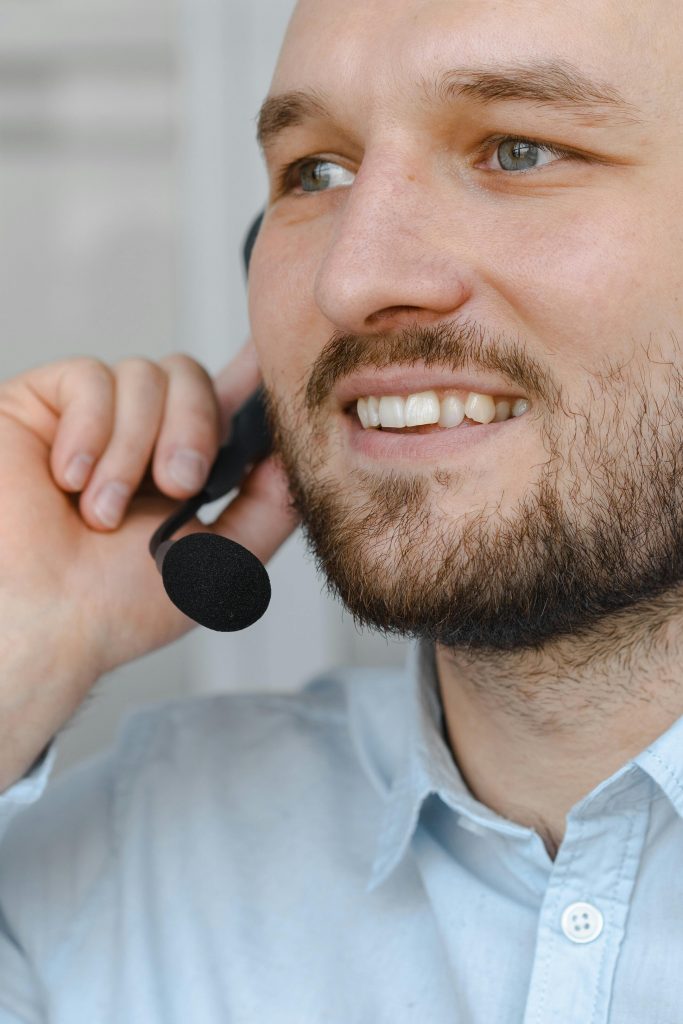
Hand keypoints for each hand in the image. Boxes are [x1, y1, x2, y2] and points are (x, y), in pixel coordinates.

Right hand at [0, 342, 298, 788]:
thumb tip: (292, 455)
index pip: (221, 397)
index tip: (277, 347)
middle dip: (194, 428)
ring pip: (142, 374)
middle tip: (177, 486)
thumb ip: (267, 509)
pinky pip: (88, 377)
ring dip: (133, 450)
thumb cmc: (117, 606)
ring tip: (103, 512)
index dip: (251, 367)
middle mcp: (136, 433)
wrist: (46, 618)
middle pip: (189, 373)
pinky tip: (68, 479)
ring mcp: (89, 417)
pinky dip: (89, 432)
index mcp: (177, 463)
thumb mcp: (220, 561)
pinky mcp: (41, 404)